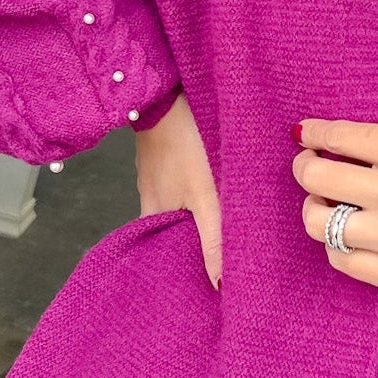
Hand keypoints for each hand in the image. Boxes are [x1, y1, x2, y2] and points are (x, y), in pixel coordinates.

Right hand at [133, 91, 221, 288]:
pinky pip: (181, 184)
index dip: (185, 270)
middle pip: (175, 232)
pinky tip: (215, 191)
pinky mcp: (166, 156)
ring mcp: (157, 175)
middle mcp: (150, 198)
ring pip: (180, 207)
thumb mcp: (204, 196)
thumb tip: (220, 285)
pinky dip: (196, 194)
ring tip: (226, 229)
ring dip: (198, 218)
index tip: (206, 285)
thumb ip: (214, 237)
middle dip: (195, 246)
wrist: (165, 92)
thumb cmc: (184, 143)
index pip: (167, 254)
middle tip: (224, 261)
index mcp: (153, 213)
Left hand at [291, 118, 377, 305]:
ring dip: (315, 212)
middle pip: (315, 176)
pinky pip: (341, 260)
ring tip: (325, 209)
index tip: (304, 135)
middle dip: (305, 169)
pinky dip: (337, 247)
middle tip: (309, 170)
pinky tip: (349, 240)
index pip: (338, 136)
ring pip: (318, 222)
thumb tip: (342, 149)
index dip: (313, 134)